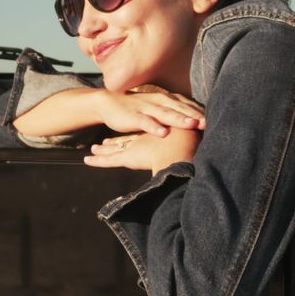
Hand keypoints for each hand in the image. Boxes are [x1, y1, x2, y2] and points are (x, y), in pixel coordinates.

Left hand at [85, 129, 200, 173]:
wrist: (184, 150)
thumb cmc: (191, 148)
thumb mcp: (190, 145)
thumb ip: (191, 147)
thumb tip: (207, 153)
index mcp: (157, 138)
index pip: (144, 134)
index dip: (136, 134)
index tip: (129, 134)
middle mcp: (145, 141)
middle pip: (127, 139)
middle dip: (116, 140)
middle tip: (103, 142)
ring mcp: (136, 148)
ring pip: (115, 149)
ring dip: (104, 151)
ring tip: (92, 150)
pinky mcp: (130, 157)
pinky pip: (110, 160)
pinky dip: (98, 161)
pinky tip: (87, 160)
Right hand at [95, 88, 205, 136]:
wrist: (110, 102)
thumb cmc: (138, 108)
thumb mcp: (159, 109)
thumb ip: (175, 113)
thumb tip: (195, 123)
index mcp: (167, 100)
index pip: (187, 106)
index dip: (200, 113)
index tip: (216, 120)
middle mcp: (159, 102)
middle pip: (181, 109)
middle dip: (195, 116)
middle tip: (209, 123)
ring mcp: (147, 109)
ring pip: (166, 114)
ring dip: (179, 119)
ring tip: (193, 125)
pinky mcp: (134, 117)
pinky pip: (146, 122)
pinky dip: (154, 127)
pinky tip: (163, 133)